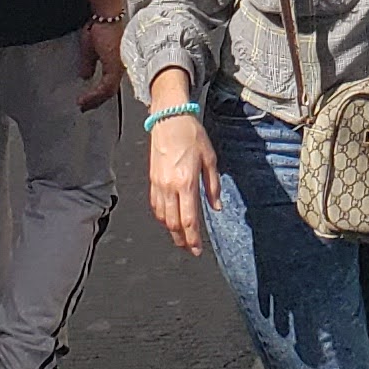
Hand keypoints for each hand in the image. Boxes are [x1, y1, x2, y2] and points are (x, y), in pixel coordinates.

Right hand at [78, 18, 122, 110]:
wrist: (106, 15)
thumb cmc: (100, 25)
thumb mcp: (90, 48)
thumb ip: (89, 63)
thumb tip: (85, 76)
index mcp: (116, 61)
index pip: (109, 84)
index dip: (98, 95)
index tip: (86, 101)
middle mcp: (121, 65)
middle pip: (110, 90)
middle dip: (96, 101)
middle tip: (83, 107)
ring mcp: (119, 66)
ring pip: (109, 91)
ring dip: (94, 100)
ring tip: (83, 105)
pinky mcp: (115, 65)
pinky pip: (107, 87)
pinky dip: (95, 95)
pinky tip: (85, 99)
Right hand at [147, 111, 219, 255]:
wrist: (169, 118)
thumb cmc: (191, 134)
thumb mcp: (210, 158)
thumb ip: (213, 186)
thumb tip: (216, 206)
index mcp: (186, 182)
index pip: (189, 219)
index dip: (193, 238)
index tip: (197, 250)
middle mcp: (170, 186)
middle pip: (174, 223)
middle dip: (182, 239)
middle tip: (190, 249)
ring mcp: (158, 184)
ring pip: (162, 217)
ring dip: (171, 231)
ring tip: (181, 238)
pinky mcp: (152, 180)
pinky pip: (155, 205)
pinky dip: (161, 217)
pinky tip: (168, 220)